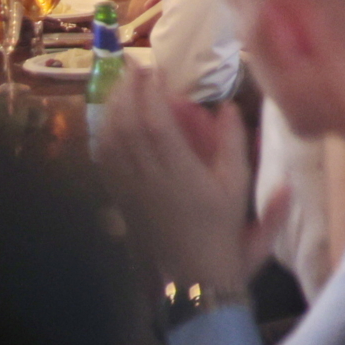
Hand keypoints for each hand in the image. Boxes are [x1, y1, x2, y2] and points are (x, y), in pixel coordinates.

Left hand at [100, 67, 262, 299]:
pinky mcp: (122, 199)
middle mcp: (150, 179)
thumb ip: (236, 145)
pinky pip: (105, 160)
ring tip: (123, 84)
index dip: (151, 93)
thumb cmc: (223, 233)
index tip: (154, 68)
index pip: (157, 124)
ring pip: (112, 140)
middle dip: (128, 91)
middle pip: (128, 126)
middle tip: (135, 65)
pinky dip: (104, 133)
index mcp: (182, 174)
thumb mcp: (240, 189)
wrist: (196, 279)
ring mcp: (131, 190)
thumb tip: (228, 106)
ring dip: (114, 107)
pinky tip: (110, 119)